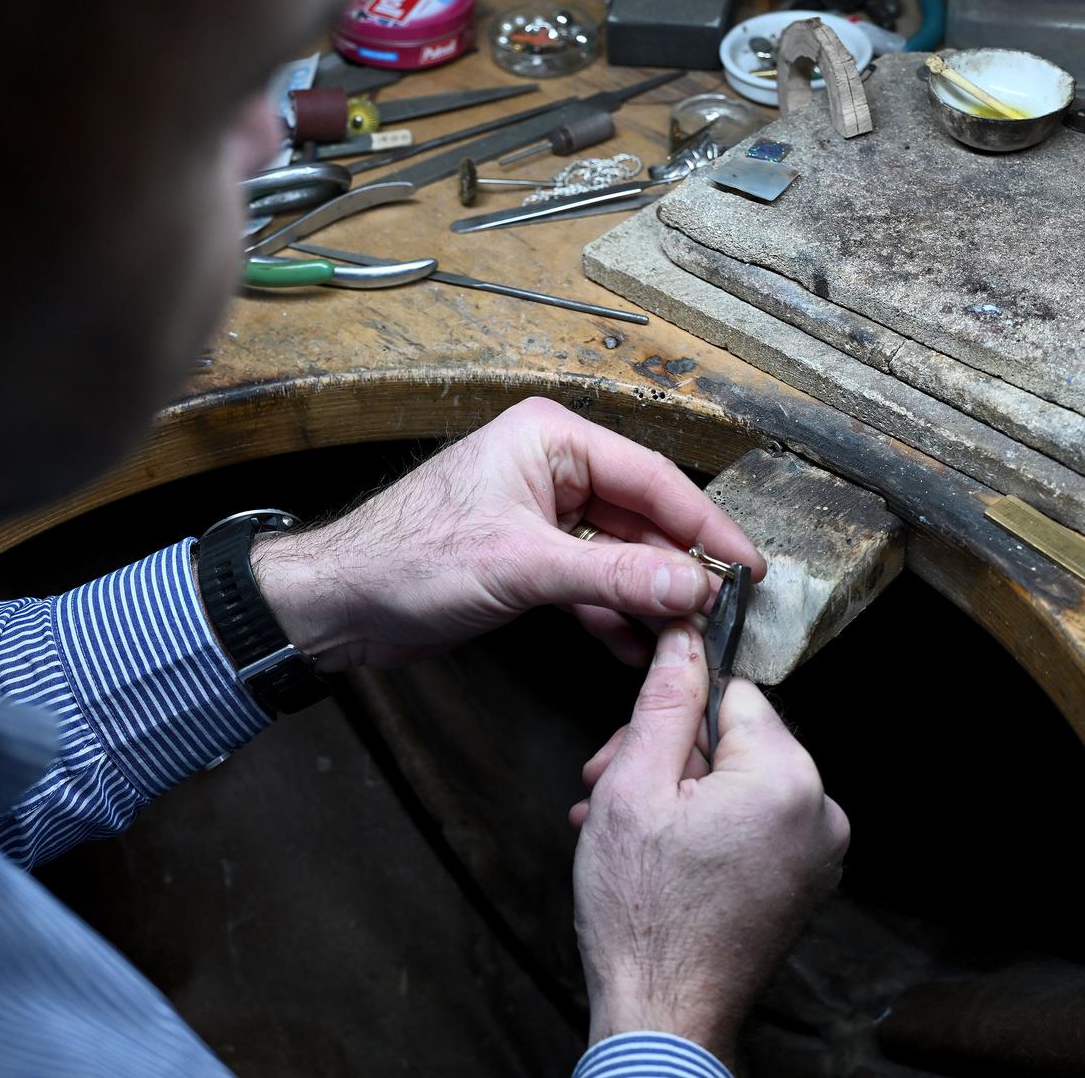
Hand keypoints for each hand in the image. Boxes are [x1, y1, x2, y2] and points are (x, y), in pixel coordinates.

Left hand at [250, 396, 762, 670]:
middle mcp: (549, 468)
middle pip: (642, 516)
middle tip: (723, 610)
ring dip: (650, 595)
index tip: (747, 567)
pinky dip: (613, 611)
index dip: (705, 526)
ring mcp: (539, 515)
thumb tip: (691, 584)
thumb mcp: (522, 566)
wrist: (336, 603)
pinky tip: (639, 645)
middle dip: (680, 566)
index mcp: (550, 439)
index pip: (654, 478)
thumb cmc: (406, 559)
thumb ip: (613, 574)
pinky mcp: (525, 559)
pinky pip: (589, 580)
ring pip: (619, 553)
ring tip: (689, 635)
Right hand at [572, 622, 848, 1061]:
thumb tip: (683, 636)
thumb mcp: (634, 786)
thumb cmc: (643, 914)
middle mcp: (820, 811)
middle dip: (666, 755)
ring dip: (676, 791)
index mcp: (787, 777)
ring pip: (736, 780)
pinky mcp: (803, 880)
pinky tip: (654, 848)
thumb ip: (664, 702)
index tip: (629, 742)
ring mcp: (817, 852)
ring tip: (621, 826)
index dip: (670, 712)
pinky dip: (703, 825)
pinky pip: (751, 822)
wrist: (664, 1016)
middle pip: (734, 738)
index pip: (732, 692)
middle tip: (608, 788)